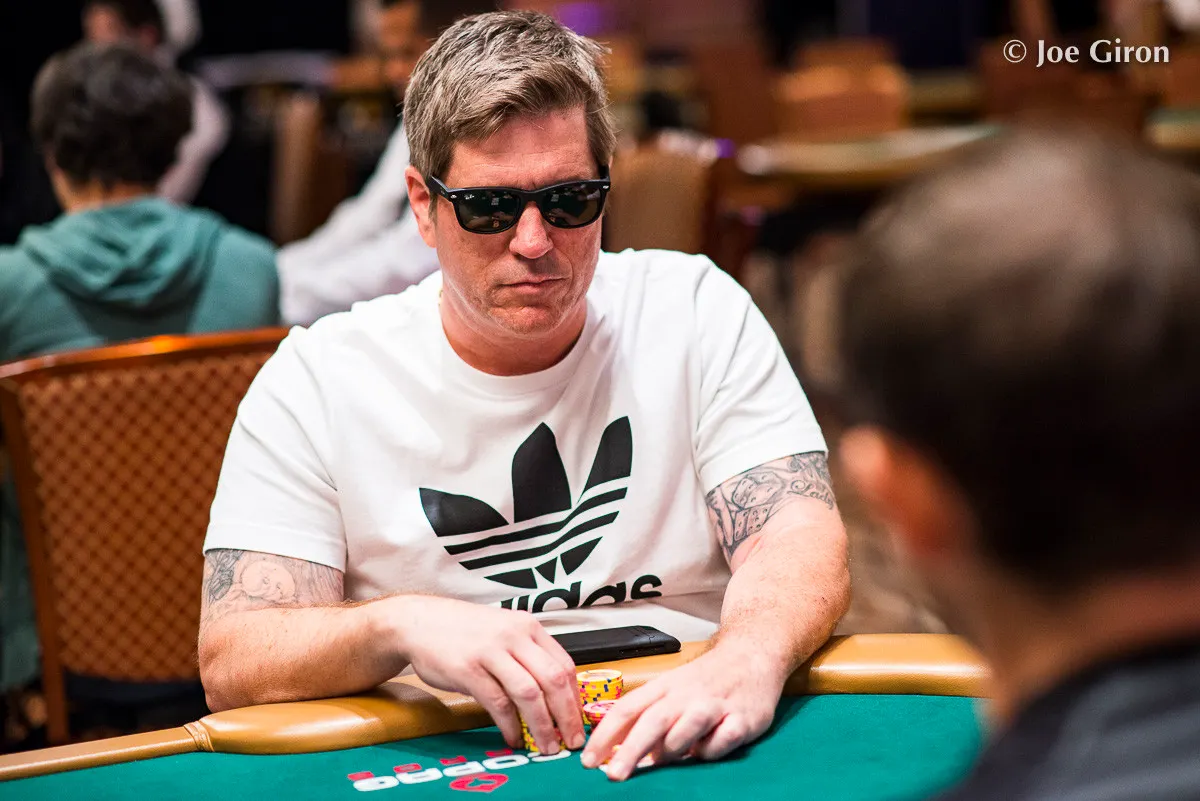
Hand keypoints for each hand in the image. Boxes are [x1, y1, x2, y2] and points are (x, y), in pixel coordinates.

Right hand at [384, 596, 584, 753]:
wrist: (420, 621)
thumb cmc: (464, 632)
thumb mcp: (504, 632)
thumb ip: (528, 656)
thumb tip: (555, 695)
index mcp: (528, 627)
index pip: (564, 665)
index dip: (575, 698)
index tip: (578, 721)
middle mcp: (514, 635)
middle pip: (553, 680)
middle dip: (567, 716)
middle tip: (572, 741)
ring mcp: (491, 651)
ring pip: (529, 693)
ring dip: (542, 725)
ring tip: (547, 746)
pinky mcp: (468, 669)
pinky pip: (498, 702)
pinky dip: (510, 725)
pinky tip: (514, 737)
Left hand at [580, 642, 785, 780]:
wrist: (752, 654)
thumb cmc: (706, 679)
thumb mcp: (672, 690)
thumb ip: (648, 719)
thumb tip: (621, 753)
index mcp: (663, 687)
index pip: (627, 709)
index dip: (605, 735)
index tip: (588, 760)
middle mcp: (685, 695)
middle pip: (652, 722)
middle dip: (630, 750)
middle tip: (613, 776)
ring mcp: (714, 706)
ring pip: (685, 730)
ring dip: (671, 749)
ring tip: (665, 758)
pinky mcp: (741, 719)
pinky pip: (721, 742)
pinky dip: (711, 751)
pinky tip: (708, 749)